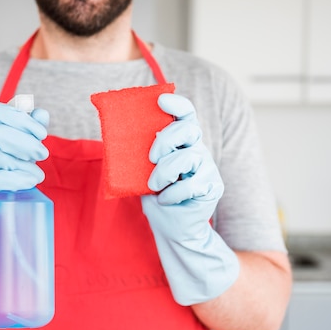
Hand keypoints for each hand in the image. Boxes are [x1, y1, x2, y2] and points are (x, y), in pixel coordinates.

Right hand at [0, 103, 49, 273]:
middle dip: (28, 145)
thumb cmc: (10, 158)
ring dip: (25, 166)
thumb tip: (42, 114)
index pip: (1, 112)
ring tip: (38, 175)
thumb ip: (32, 125)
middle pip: (1, 135)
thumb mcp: (23, 140)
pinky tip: (30, 181)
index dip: (25, 122)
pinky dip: (16, 180)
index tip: (43, 134)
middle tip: (43, 155)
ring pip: (0, 158)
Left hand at [141, 93, 238, 304]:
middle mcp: (197, 149)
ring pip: (191, 157)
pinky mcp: (212, 187)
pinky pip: (193, 184)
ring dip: (166, 171)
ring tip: (154, 185)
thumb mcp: (142, 171)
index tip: (161, 102)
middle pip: (189, 130)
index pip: (186, 115)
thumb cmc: (155, 194)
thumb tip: (118, 135)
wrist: (171, 227)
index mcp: (181, 141)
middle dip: (167, 140)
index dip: (177, 106)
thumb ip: (139, 153)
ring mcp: (207, 168)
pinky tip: (166, 200)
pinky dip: (174, 193)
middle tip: (151, 157)